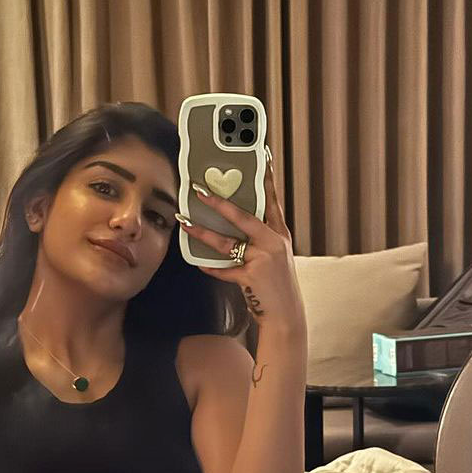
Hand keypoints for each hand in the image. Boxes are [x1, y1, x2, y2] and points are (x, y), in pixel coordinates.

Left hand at [178, 149, 306, 335]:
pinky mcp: (251, 277)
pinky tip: (199, 263)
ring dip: (203, 232)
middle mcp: (273, 243)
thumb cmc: (275, 286)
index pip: (271, 200)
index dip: (265, 178)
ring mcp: (263, 259)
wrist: (286, 315)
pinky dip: (211, 267)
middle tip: (200, 190)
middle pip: (243, 217)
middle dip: (220, 203)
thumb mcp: (274, 257)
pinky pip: (224, 269)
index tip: (261, 157)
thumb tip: (232, 225)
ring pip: (227, 242)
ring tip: (186, 221)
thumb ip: (257, 240)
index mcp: (279, 234)